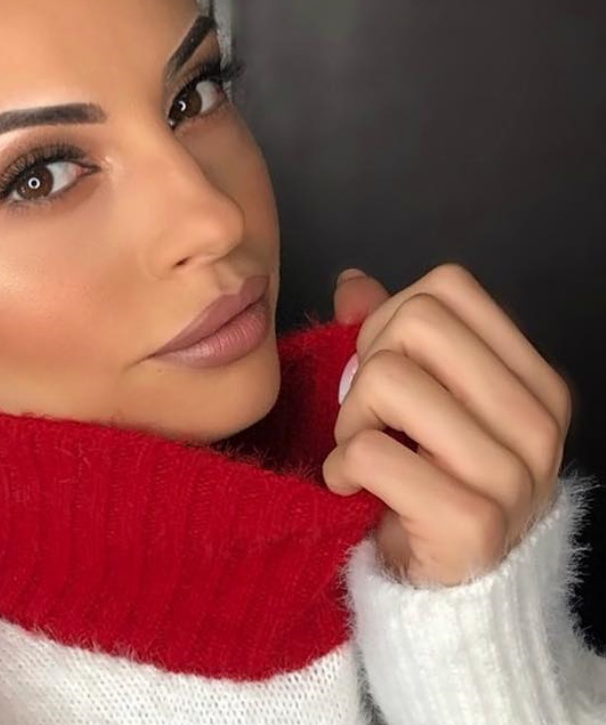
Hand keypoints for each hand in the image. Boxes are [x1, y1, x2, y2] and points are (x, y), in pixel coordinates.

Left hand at [323, 263, 573, 585]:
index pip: (447, 288)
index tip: (383, 371)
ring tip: (361, 455)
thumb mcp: (417, 403)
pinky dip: (341, 468)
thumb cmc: (428, 487)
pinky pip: (368, 450)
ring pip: (387, 377)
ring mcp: (512, 472)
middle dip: (368, 365)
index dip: (391, 319)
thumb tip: (353, 282)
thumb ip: (389, 338)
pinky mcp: (473, 520)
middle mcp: (537, 420)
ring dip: (350, 420)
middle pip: (416, 321)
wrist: (446, 597)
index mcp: (532, 380)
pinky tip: (353, 490)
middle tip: (368, 418)